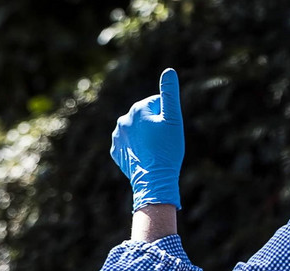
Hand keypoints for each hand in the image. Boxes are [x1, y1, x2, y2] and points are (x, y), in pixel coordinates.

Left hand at [110, 68, 184, 211]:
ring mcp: (117, 136)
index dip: (167, 116)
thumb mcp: (174, 120)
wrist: (154, 180)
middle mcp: (123, 120)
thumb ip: (170, 94)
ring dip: (146, 136)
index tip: (169, 131)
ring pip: (137, 130)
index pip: (157, 103)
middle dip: (155, 125)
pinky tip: (144, 156)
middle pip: (146, 116)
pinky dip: (137, 148)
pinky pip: (129, 144)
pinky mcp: (116, 151)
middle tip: (163, 142)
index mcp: (137, 109)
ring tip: (154, 150)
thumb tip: (169, 70)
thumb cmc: (167, 150)